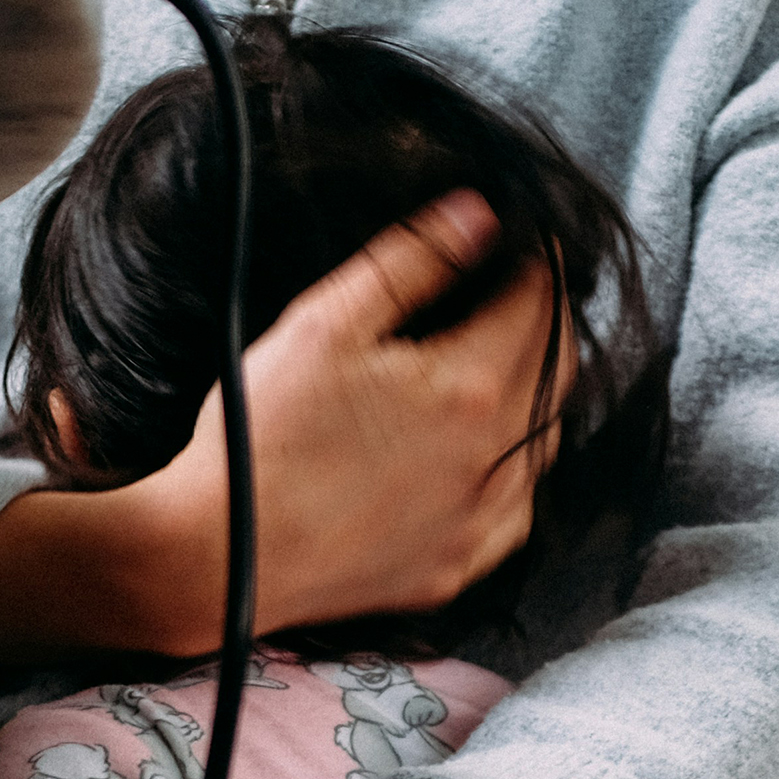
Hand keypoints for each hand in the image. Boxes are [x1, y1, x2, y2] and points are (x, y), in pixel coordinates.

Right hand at [0, 193, 557, 666]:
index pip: (541, 305)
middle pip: (559, 369)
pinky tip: (477, 448)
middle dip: (545, 320)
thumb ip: (411, 261)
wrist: (219, 558)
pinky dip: (513, 465)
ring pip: (546, 440)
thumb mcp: (327, 323)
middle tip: (516, 290)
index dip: (537, 264)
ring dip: (534, 392)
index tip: (524, 243)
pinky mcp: (463, 564)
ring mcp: (488, 522)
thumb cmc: (261, 437)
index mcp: (473, 389)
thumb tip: (480, 214)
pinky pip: (519, 506)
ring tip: (496, 358)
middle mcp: (500, 460)